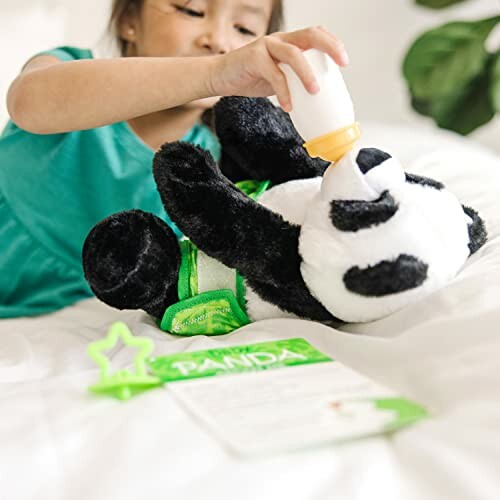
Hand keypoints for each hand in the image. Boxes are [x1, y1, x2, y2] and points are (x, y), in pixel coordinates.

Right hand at [208, 26, 348, 112]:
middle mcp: (279, 40)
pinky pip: (274, 74)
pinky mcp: (253, 58)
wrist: (220, 77)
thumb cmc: (250, 77)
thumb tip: (316, 99)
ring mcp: (265, 47)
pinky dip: (283, 91)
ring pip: (293, 53)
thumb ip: (294, 80)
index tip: (344, 61)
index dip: (332, 44)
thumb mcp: (277, 78)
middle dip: (329, 47)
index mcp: (288, 43)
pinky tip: (287, 106)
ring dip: (307, 73)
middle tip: (341, 63)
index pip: (315, 34)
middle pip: (310, 35)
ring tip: (314, 91)